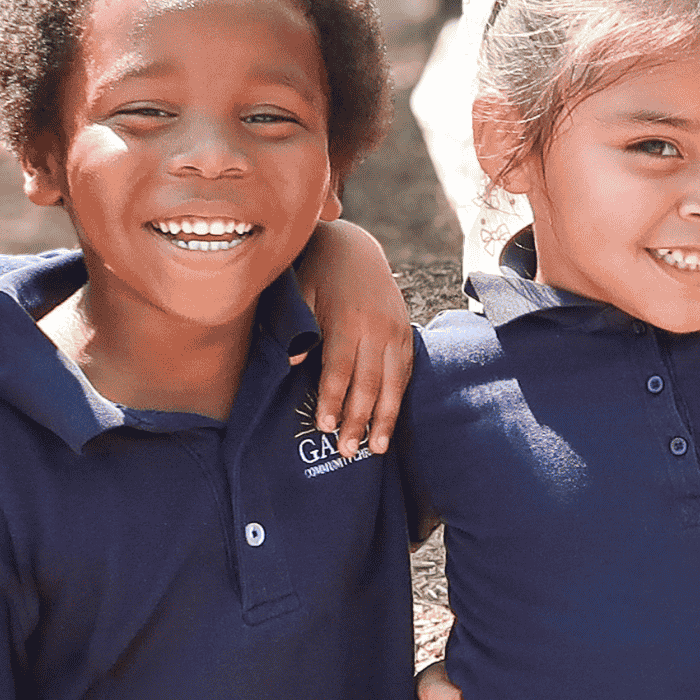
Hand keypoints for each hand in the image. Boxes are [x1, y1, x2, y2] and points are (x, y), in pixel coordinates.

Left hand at [295, 221, 413, 455]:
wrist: (355, 248)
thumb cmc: (318, 274)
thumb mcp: (300, 294)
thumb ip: (298, 329)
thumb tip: (292, 366)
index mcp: (347, 318)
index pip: (340, 368)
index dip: (332, 399)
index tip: (325, 426)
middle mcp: (376, 327)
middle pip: (368, 382)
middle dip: (358, 419)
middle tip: (347, 450)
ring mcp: (396, 330)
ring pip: (393, 382)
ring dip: (385, 418)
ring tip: (376, 449)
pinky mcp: (406, 333)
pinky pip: (405, 372)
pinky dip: (398, 398)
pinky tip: (390, 421)